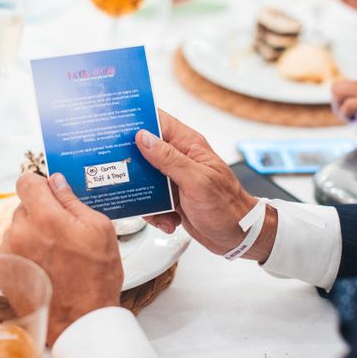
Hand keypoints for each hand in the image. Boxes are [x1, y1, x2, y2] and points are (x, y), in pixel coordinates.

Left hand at [0, 173, 121, 345]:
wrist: (81, 319)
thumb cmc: (96, 276)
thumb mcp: (99, 228)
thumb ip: (73, 200)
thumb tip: (56, 182)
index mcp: (46, 216)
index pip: (26, 182)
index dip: (40, 185)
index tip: (50, 194)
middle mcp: (21, 231)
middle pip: (24, 206)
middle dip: (40, 212)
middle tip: (62, 231)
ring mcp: (9, 252)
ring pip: (17, 228)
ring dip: (32, 233)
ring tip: (55, 254)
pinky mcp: (2, 270)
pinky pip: (11, 248)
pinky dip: (24, 252)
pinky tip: (44, 265)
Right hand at [136, 111, 276, 262]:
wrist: (240, 237)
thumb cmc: (228, 207)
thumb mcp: (197, 181)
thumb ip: (169, 158)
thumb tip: (144, 137)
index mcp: (189, 146)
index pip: (159, 122)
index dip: (137, 120)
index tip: (116, 125)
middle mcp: (180, 159)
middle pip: (144, 151)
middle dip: (132, 163)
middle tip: (121, 172)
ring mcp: (174, 179)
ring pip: (144, 179)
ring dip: (144, 196)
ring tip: (156, 209)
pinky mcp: (171, 199)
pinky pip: (151, 201)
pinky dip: (155, 214)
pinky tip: (168, 220)